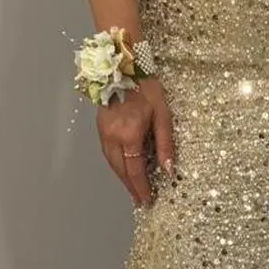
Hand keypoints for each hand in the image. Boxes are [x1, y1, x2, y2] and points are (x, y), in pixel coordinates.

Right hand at [96, 77, 175, 206]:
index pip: (135, 170)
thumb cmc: (147, 89)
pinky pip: (108, 153)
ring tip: (133, 189)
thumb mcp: (163, 116)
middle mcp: (113, 137)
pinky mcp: (100, 128)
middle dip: (131, 187)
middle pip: (121, 170)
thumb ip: (165, 145)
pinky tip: (124, 169)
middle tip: (140, 200)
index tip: (147, 200)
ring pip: (112, 163)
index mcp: (130, 135)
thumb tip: (168, 170)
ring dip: (122, 178)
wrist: (123, 67)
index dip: (141, 187)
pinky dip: (117, 165)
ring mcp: (103, 133)